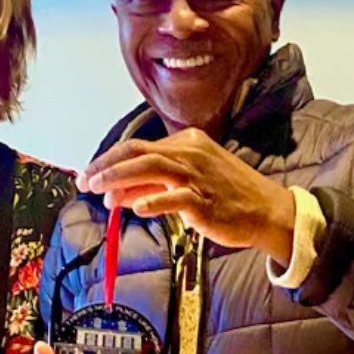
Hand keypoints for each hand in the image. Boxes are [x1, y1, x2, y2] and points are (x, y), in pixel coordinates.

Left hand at [76, 128, 295, 260]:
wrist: (267, 211)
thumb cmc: (227, 197)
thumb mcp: (187, 184)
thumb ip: (152, 186)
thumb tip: (117, 194)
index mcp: (186, 143)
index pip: (137, 147)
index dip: (108, 160)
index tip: (89, 175)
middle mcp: (190, 153)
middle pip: (138, 153)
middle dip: (106, 166)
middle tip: (86, 182)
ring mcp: (198, 175)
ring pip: (151, 169)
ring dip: (121, 179)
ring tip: (100, 192)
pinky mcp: (205, 200)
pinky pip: (175, 197)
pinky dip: (154, 201)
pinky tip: (136, 208)